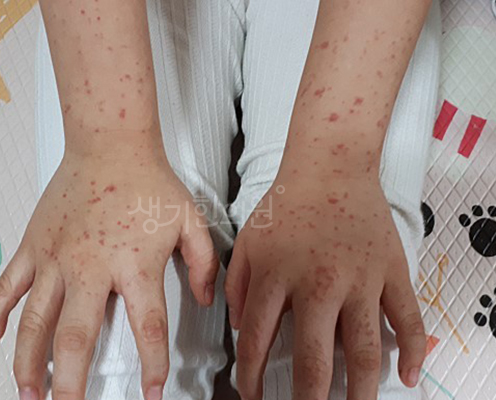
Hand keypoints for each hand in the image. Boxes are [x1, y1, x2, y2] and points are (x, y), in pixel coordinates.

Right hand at [0, 140, 218, 399]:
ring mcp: (57, 257)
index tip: (149, 395)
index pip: (147, 328)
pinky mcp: (34, 244)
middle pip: (76, 336)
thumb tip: (207, 297)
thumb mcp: (190, 221)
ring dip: (28, 361)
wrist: (110, 144)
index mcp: (133, 264)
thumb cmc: (147, 181)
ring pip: (35, 319)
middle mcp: (91, 266)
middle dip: (71, 382)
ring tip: (29, 392)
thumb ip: (203, 263)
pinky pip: (8, 283)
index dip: (151, 367)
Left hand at [225, 174, 424, 399]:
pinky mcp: (391, 271)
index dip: (251, 377)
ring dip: (358, 391)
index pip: (258, 341)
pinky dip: (411, 352)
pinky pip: (407, 319)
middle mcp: (319, 285)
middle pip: (314, 360)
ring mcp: (360, 280)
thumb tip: (240, 327)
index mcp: (277, 277)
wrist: (330, 166)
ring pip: (363, 350)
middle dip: (308, 399)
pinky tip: (406, 377)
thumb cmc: (287, 203)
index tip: (252, 395)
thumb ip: (236, 285)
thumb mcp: (246, 240)